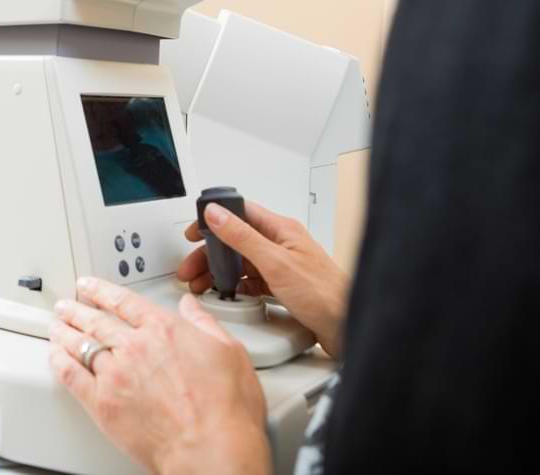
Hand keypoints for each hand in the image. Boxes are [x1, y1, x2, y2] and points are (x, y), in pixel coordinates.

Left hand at [49, 277, 270, 474]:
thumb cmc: (226, 408)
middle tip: (65, 305)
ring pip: (81, 344)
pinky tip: (54, 356)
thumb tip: (191, 306)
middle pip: (97, 320)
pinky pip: (72, 376)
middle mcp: (135, 347)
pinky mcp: (103, 403)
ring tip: (55, 326)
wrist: (211, 448)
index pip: (124, 301)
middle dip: (77, 309)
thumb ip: (204, 324)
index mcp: (163, 329)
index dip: (102, 291)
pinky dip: (59, 362)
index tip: (89, 286)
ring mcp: (115, 374)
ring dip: (64, 332)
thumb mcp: (229, 351)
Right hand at [178, 201, 348, 358]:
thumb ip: (243, 237)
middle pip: (235, 240)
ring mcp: (282, 265)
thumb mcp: (276, 263)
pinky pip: (251, 280)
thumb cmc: (325, 294)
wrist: (348, 327)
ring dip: (219, 271)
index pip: (240, 212)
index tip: (194, 232)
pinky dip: (235, 286)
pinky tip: (227, 294)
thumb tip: (217, 213)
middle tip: (191, 268)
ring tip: (202, 284)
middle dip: (209, 253)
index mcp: (281, 229)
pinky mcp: (282, 286)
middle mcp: (281, 244)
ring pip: (241, 262)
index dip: (213, 218)